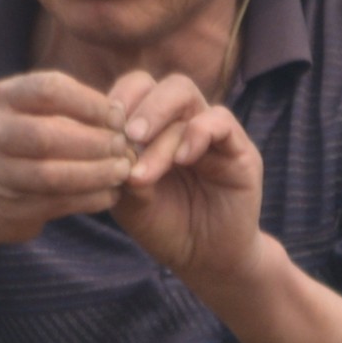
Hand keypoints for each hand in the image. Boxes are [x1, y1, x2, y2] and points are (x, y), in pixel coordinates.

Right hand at [0, 71, 139, 248]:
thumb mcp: (31, 112)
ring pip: (51, 175)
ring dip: (95, 174)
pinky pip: (56, 203)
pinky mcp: (9, 206)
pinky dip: (89, 199)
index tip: (118, 116)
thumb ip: (70, 108)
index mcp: (3, 97)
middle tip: (124, 148)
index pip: (49, 89)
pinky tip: (110, 194)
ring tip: (122, 171)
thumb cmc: (21, 144)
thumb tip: (122, 115)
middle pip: (48, 135)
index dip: (90, 102)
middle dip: (94, 142)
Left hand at [104, 67, 268, 292]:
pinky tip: (182, 159)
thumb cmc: (164, 226)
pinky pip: (220, 121)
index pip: (135, 90)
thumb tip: (111, 142)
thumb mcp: (131, 201)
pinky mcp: (239, 149)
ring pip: (185, 94)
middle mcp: (182, 121)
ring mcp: (210, 132)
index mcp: (154, 128)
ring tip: (146, 157)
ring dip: (161, 119)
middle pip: (160, 83)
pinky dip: (197, 133)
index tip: (103, 131)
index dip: (117, 101)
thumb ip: (120, 170)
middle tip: (128, 136)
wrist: (205, 259)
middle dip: (140, 105)